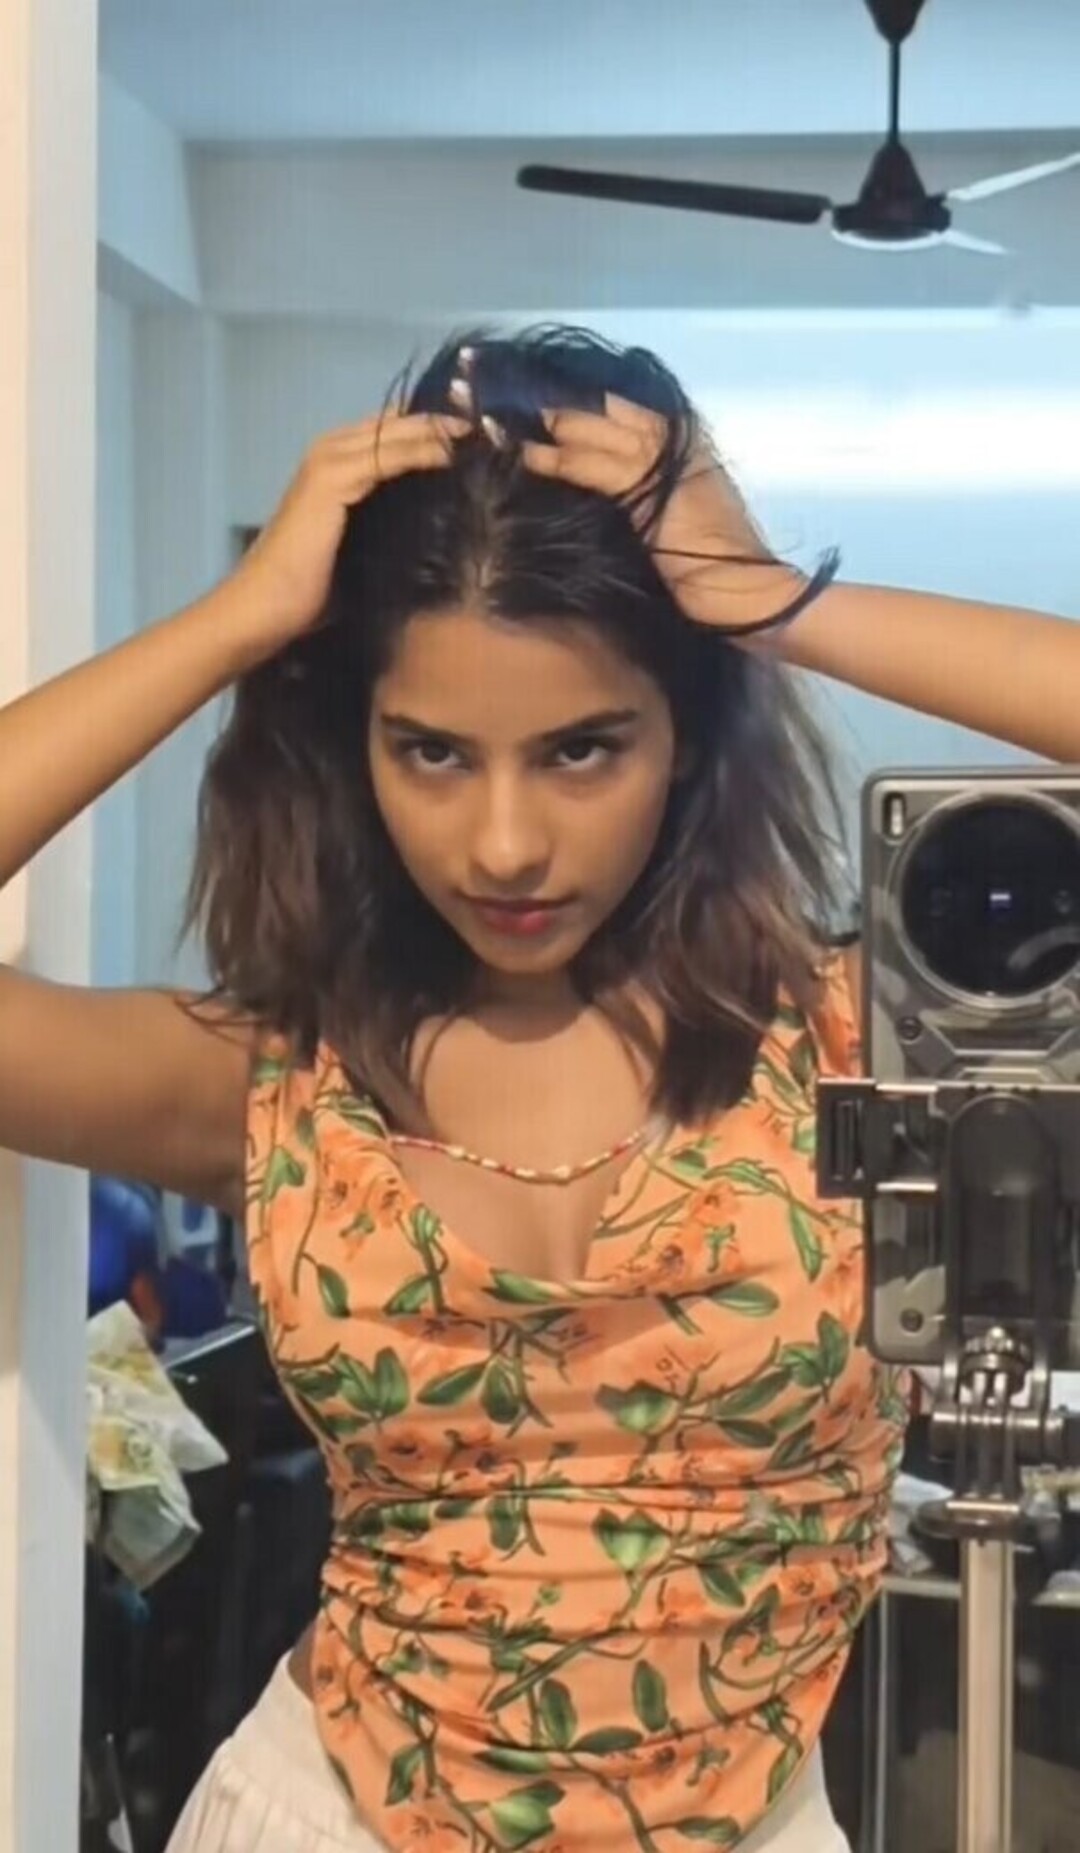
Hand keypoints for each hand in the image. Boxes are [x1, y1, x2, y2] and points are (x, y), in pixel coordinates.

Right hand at [232, 411, 468, 644]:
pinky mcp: (331, 480)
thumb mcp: (364, 546)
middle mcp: (332, 450)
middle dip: (446, 420)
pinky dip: (422, 452)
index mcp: (339, 461)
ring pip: (396, 432)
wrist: (265, 607)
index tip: (483, 432)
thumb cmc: (311, 590)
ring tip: (484, 434)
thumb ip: (391, 522)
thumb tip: (442, 525)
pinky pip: (388, 456)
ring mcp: (328, 461)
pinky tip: (454, 455)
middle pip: (399, 421)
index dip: (437, 426)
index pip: (395, 429)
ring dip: (441, 430)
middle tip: (494, 425)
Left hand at [484, 390, 806, 634]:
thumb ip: (630, 482)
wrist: (743, 593)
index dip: (552, 390)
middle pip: (586, 401)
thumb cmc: (705, 562)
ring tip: (480, 410)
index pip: (600, 399)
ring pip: (582, 424)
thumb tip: (572, 466)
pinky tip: (517, 452)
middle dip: (530, 393)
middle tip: (478, 383)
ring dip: (528, 418)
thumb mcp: (662, 510)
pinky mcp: (649, 485)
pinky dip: (550, 458)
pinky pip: (589, 464)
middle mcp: (666, 431)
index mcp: (672, 431)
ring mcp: (659, 454)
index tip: (507, 384)